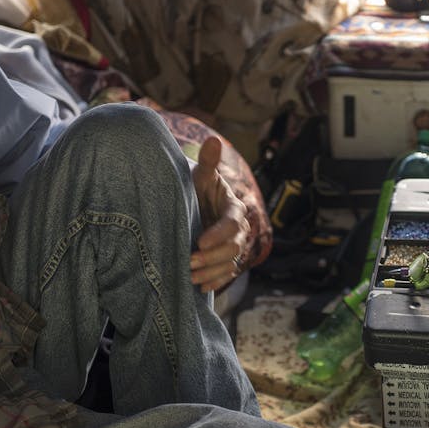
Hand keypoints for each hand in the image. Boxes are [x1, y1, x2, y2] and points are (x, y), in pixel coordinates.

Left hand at [190, 136, 251, 292]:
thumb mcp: (201, 175)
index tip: (201, 242)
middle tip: (190, 261)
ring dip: (212, 272)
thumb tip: (213, 140)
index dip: (219, 234)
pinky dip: (215, 281)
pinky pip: (226, 274)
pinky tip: (199, 287)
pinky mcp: (226, 259)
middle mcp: (238, 229)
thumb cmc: (196, 187)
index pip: (232, 223)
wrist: (195, 202)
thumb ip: (208, 162)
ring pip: (230, 263)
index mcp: (234, 208)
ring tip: (190, 276)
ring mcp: (233, 246)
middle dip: (213, 257)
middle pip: (233, 247)